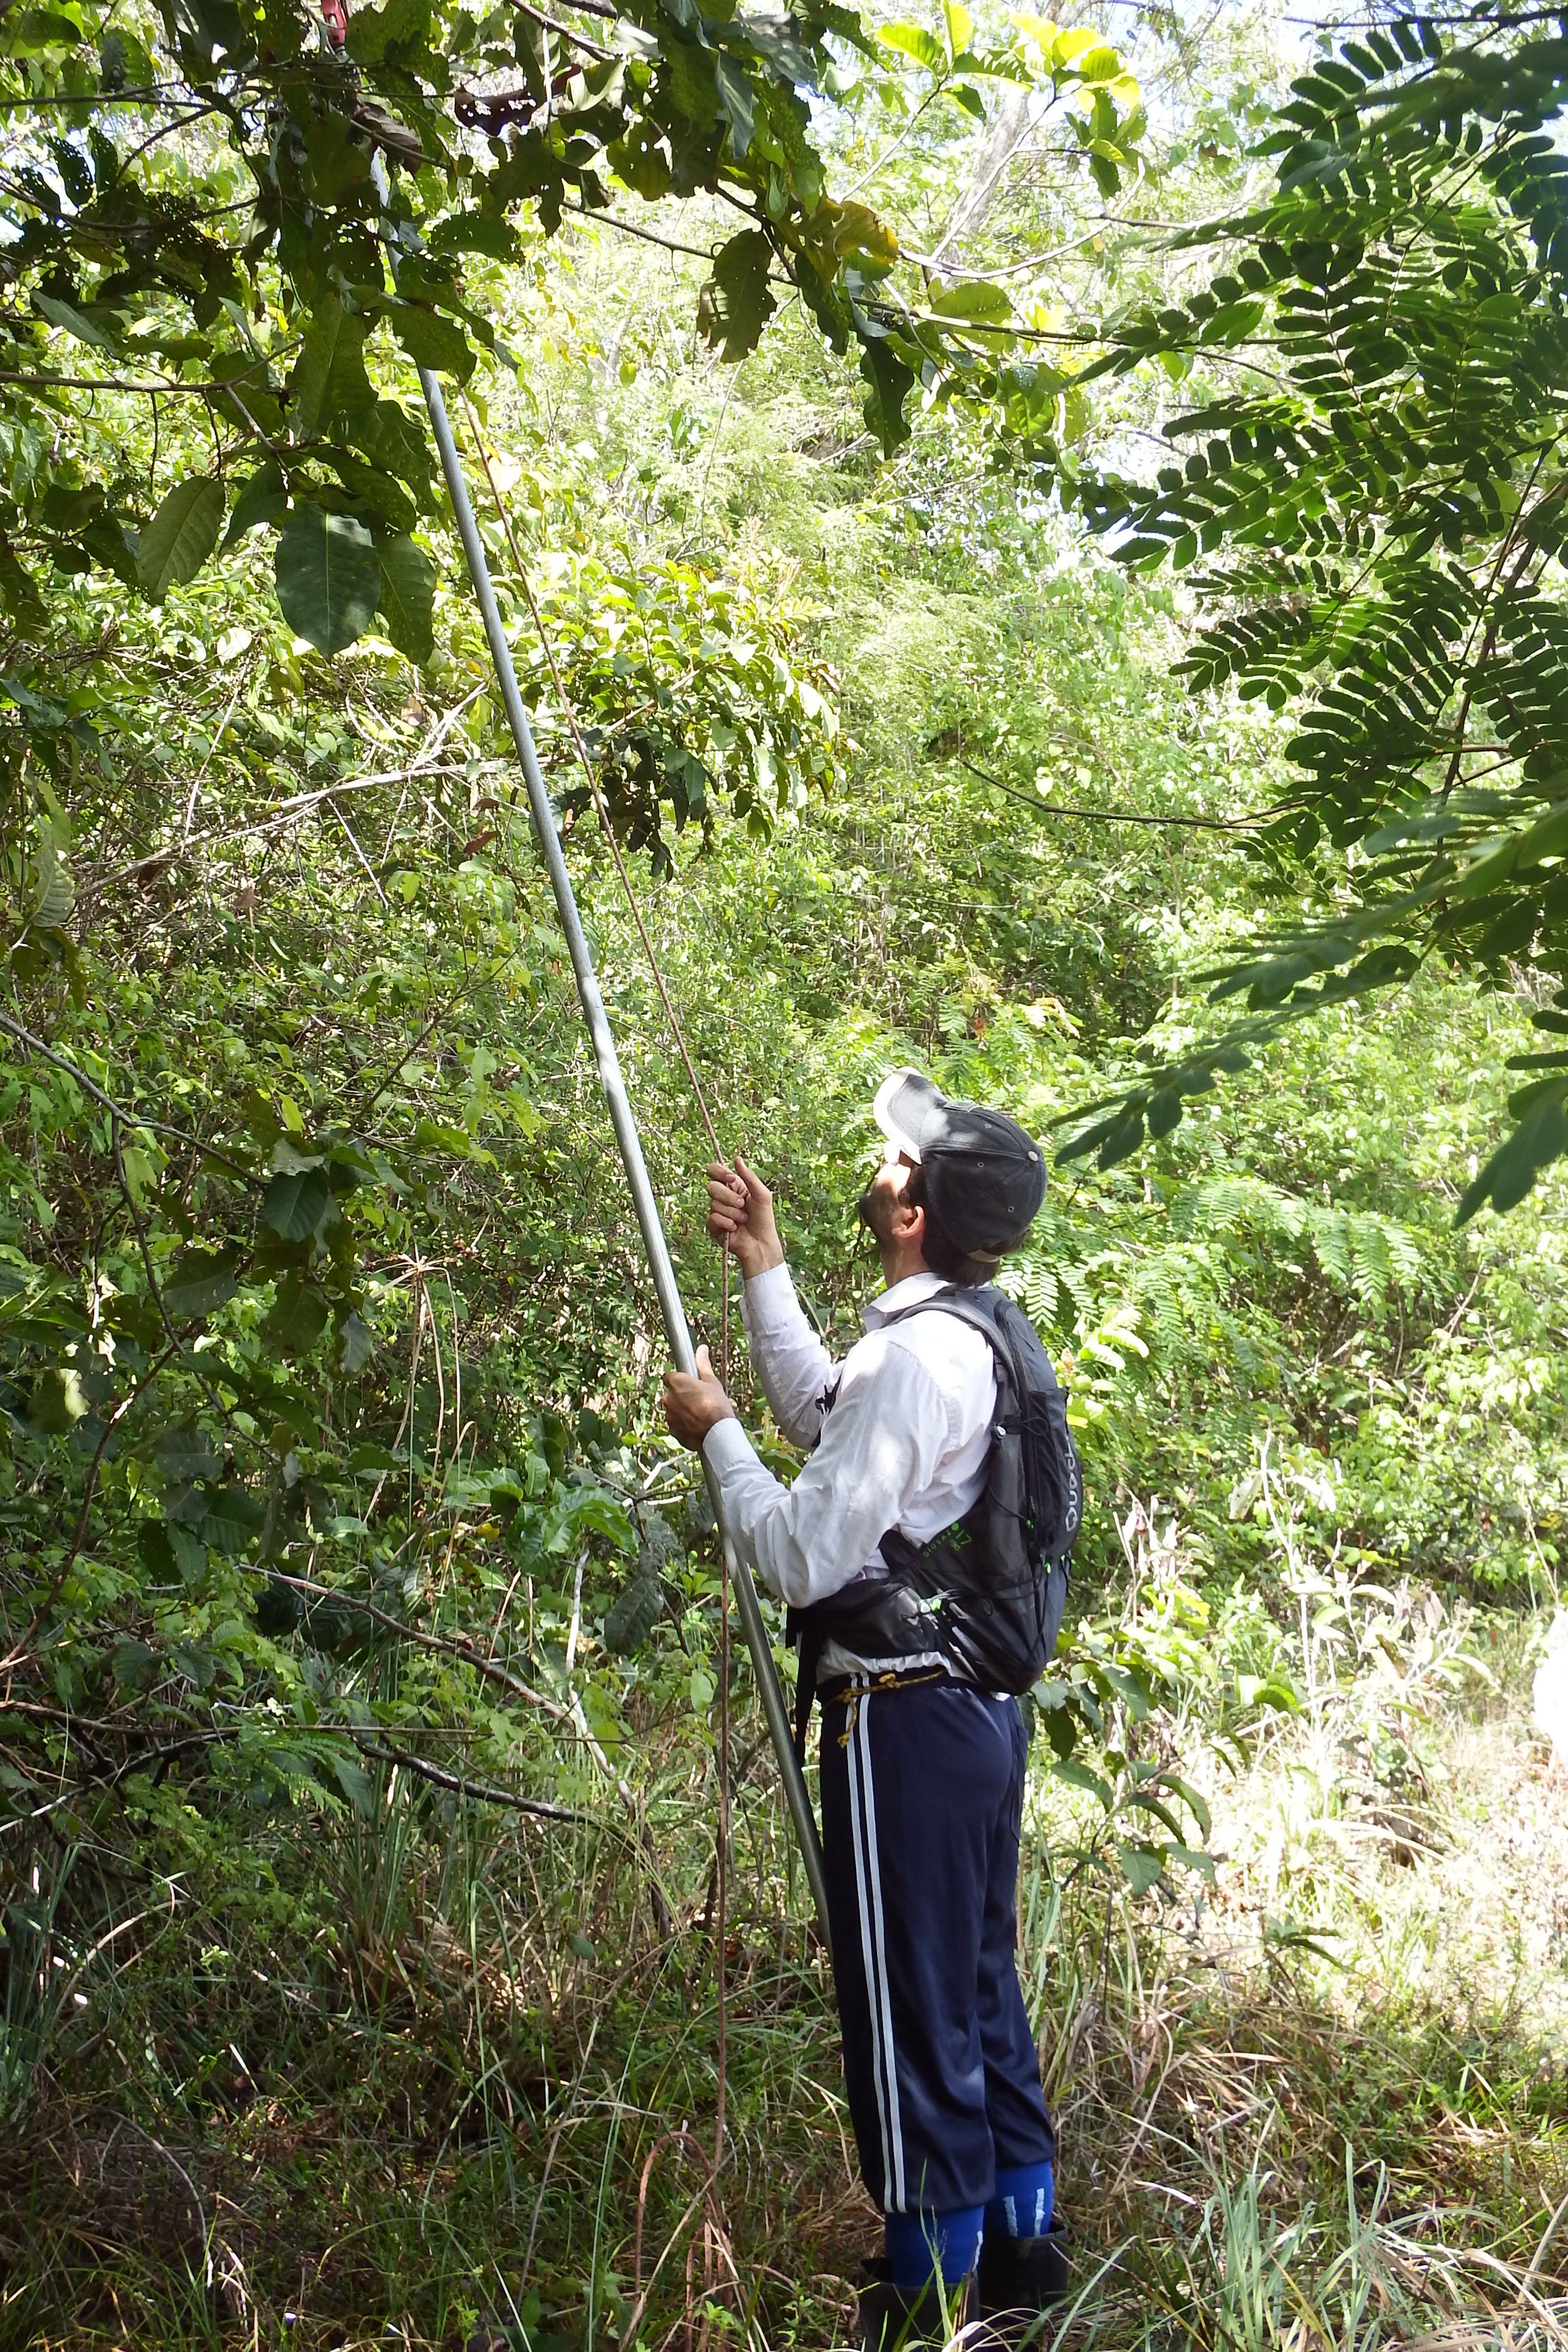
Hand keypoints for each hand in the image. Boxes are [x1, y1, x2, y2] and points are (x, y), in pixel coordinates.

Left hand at [663, 1346, 736, 1450]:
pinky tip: (697, 1425)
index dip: (682, 1381)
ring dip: (682, 1410)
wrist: (718, 1434)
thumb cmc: (716, 1405)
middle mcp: (668, 1398)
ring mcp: (668, 1415)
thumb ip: (703, 1364)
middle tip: (699, 1400)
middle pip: (672, 1394)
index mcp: (677, 1383)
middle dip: (681, 1396)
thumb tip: (702, 1348)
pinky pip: (675, 1423)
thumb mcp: (712, 1382)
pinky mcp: (672, 1430)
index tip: (691, 1384)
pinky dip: (683, 1424)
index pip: (671, 1377)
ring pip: (673, 1409)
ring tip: (699, 1414)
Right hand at [706, 1155, 783, 1278]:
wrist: (761, 1243)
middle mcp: (723, 1197)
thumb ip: (750, 1177)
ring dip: (732, 1213)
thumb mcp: (762, 1195)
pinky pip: (712, 1218)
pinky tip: (734, 1228)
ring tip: (743, 1220)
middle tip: (742, 1205)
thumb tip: (737, 1158)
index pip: (715, 1171)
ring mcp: (717, 1211)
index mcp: (734, 1186)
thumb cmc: (764, 1219)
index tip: (731, 1178)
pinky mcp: (713, 1226)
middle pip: (712, 1186)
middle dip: (729, 1197)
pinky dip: (726, 1222)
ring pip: (713, 1204)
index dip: (718, 1171)